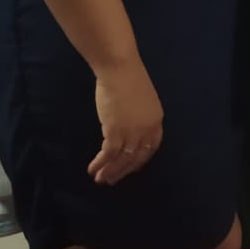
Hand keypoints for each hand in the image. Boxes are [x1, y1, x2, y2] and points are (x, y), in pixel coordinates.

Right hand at [88, 64, 163, 184]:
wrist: (119, 68)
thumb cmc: (128, 78)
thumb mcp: (142, 100)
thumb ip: (138, 116)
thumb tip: (127, 128)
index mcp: (156, 120)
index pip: (151, 148)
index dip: (140, 160)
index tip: (131, 168)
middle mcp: (147, 130)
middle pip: (136, 157)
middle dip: (123, 171)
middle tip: (111, 180)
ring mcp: (132, 132)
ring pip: (121, 159)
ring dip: (109, 171)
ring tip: (99, 179)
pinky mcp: (115, 131)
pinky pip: (108, 154)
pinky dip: (100, 163)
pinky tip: (92, 168)